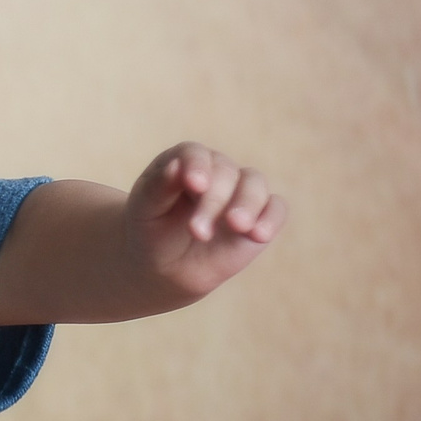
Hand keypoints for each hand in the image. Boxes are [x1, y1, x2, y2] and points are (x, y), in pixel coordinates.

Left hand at [123, 142, 287, 303]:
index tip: (195, 185)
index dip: (197, 166)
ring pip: (255, 185)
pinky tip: (258, 235)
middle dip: (213, 201)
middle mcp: (217, 171)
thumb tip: (175, 165)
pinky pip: (276, 209)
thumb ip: (158, 187)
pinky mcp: (260, 216)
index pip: (195, 154)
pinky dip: (271, 219)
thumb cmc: (150, 230)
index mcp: (185, 162)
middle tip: (198, 231)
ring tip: (235, 226)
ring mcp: (241, 192)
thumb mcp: (145, 210)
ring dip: (246, 205)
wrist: (164, 265)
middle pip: (226, 172)